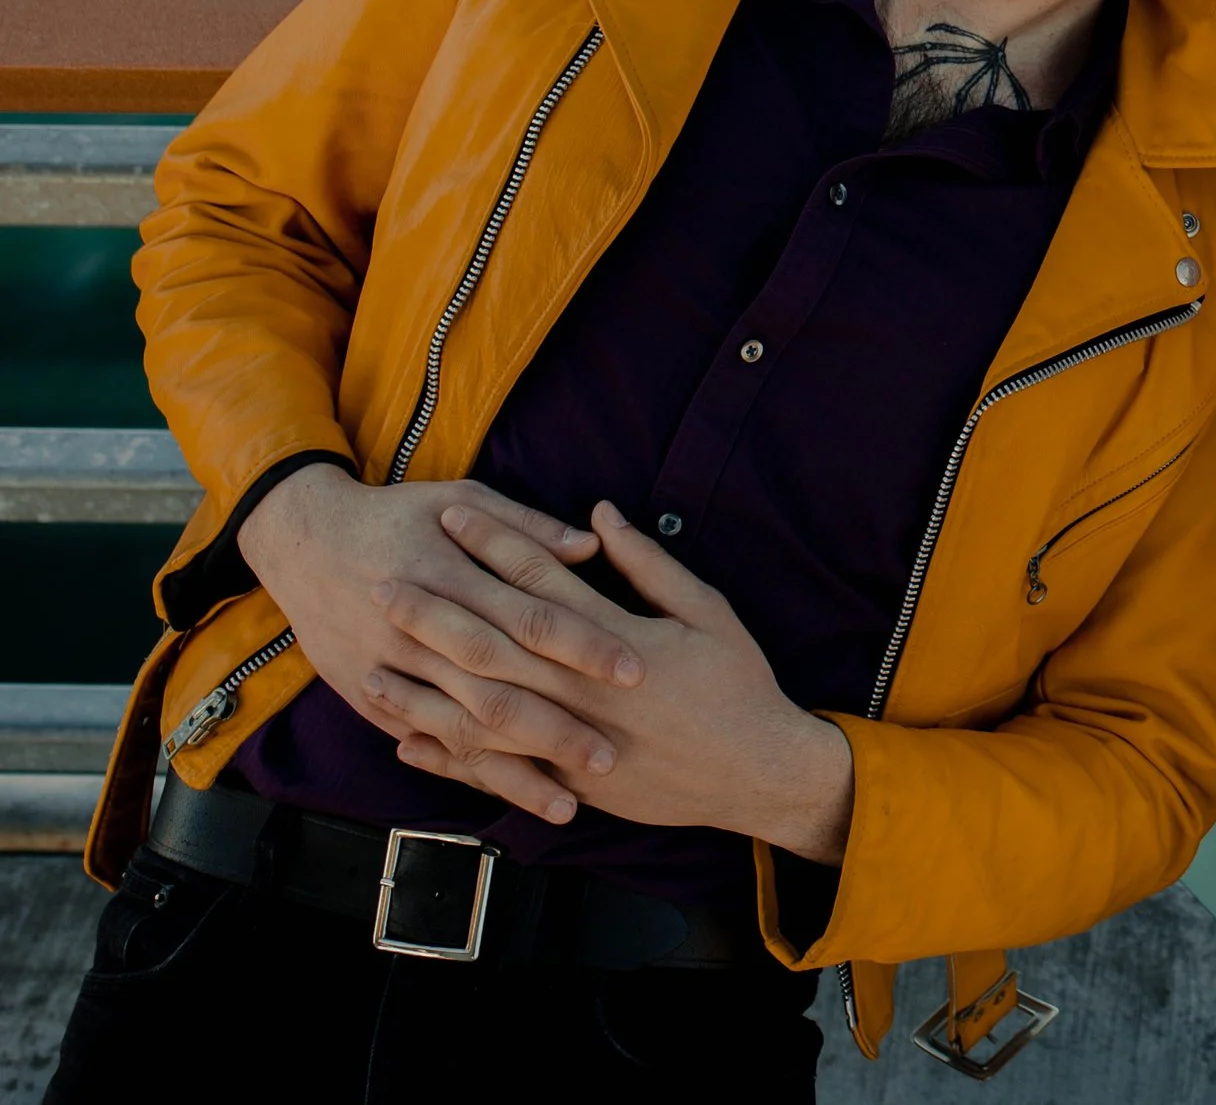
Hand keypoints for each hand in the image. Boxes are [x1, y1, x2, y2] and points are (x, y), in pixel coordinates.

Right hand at [237, 464, 633, 817]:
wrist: (302, 539)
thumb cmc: (395, 515)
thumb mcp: (460, 499)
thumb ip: (525, 528)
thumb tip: (591, 544)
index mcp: (451, 576)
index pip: (532, 617)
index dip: (584, 645)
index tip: (635, 671)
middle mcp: (421, 631)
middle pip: (501, 685)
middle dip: (558, 726)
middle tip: (613, 756)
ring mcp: (391, 670)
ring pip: (462, 728)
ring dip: (516, 769)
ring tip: (570, 803)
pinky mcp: (368, 698)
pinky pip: (423, 742)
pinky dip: (463, 773)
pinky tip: (502, 798)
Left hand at [363, 500, 855, 861]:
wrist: (757, 771)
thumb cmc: (739, 684)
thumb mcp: (708, 611)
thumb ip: (650, 565)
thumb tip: (600, 516)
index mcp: (618, 642)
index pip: (540, 581)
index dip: (494, 545)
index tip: (452, 516)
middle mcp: (585, 692)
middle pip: (495, 645)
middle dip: (437, 612)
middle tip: (384, 582)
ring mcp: (574, 743)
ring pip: (483, 713)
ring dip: (425, 688)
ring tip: (373, 664)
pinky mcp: (572, 785)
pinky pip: (498, 771)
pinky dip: (450, 758)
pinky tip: (408, 742)